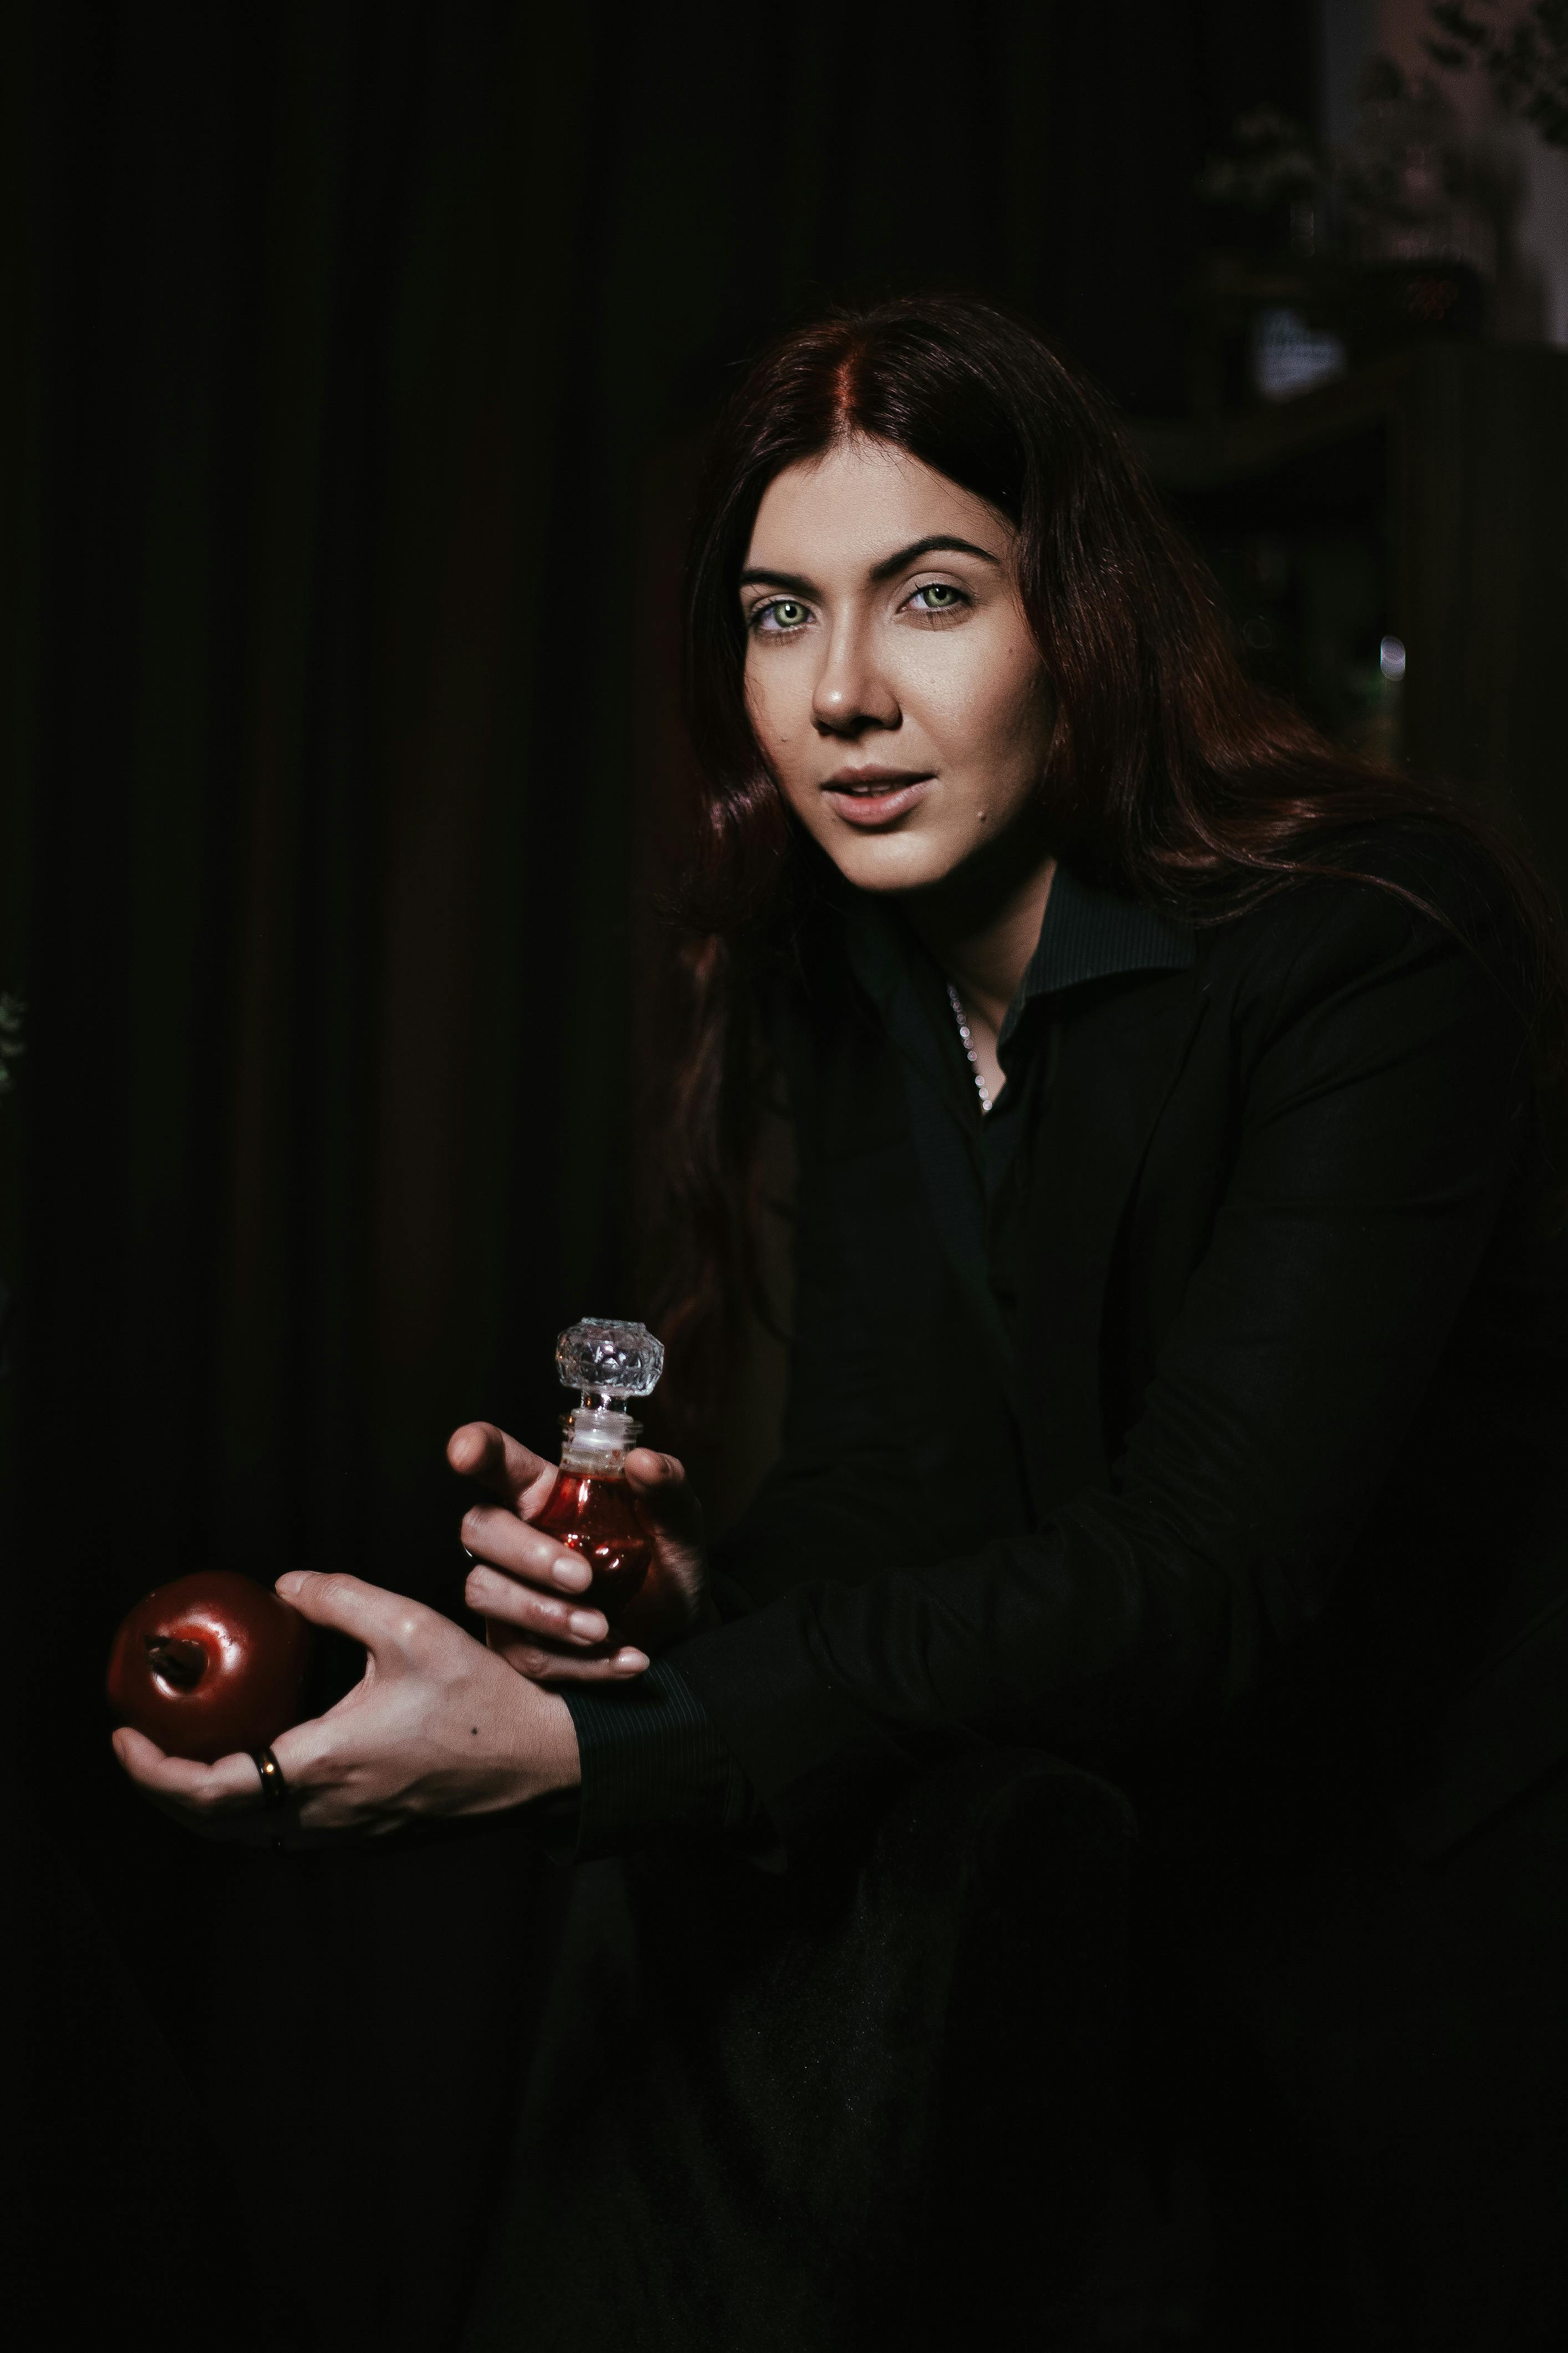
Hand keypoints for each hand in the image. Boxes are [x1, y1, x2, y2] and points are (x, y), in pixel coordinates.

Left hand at [111, 1570, 579, 1844]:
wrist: (543, 1761)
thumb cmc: (483, 1697)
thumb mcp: (410, 1627)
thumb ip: (339, 1598)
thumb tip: (284, 1585)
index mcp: (326, 1765)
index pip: (210, 1790)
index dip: (153, 1770)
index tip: (123, 1735)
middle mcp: (327, 1813)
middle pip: (214, 1825)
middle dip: (163, 1789)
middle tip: (140, 1746)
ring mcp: (348, 1833)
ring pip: (250, 1834)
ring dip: (207, 1803)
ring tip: (188, 1754)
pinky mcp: (370, 1837)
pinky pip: (287, 1831)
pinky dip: (251, 1808)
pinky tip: (259, 1764)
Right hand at [448, 1421, 712, 1683]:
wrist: (678, 1636)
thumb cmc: (665, 1567)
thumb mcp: (678, 1525)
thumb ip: (667, 1489)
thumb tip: (643, 1461)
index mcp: (549, 1494)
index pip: (501, 1461)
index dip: (477, 1448)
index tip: (465, 1452)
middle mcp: (517, 1536)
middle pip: (479, 1529)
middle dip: (526, 1553)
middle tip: (583, 1579)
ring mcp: (508, 1591)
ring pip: (485, 1591)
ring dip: (545, 1614)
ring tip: (604, 1629)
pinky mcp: (514, 1643)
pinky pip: (522, 1654)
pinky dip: (577, 1663)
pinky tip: (624, 1659)